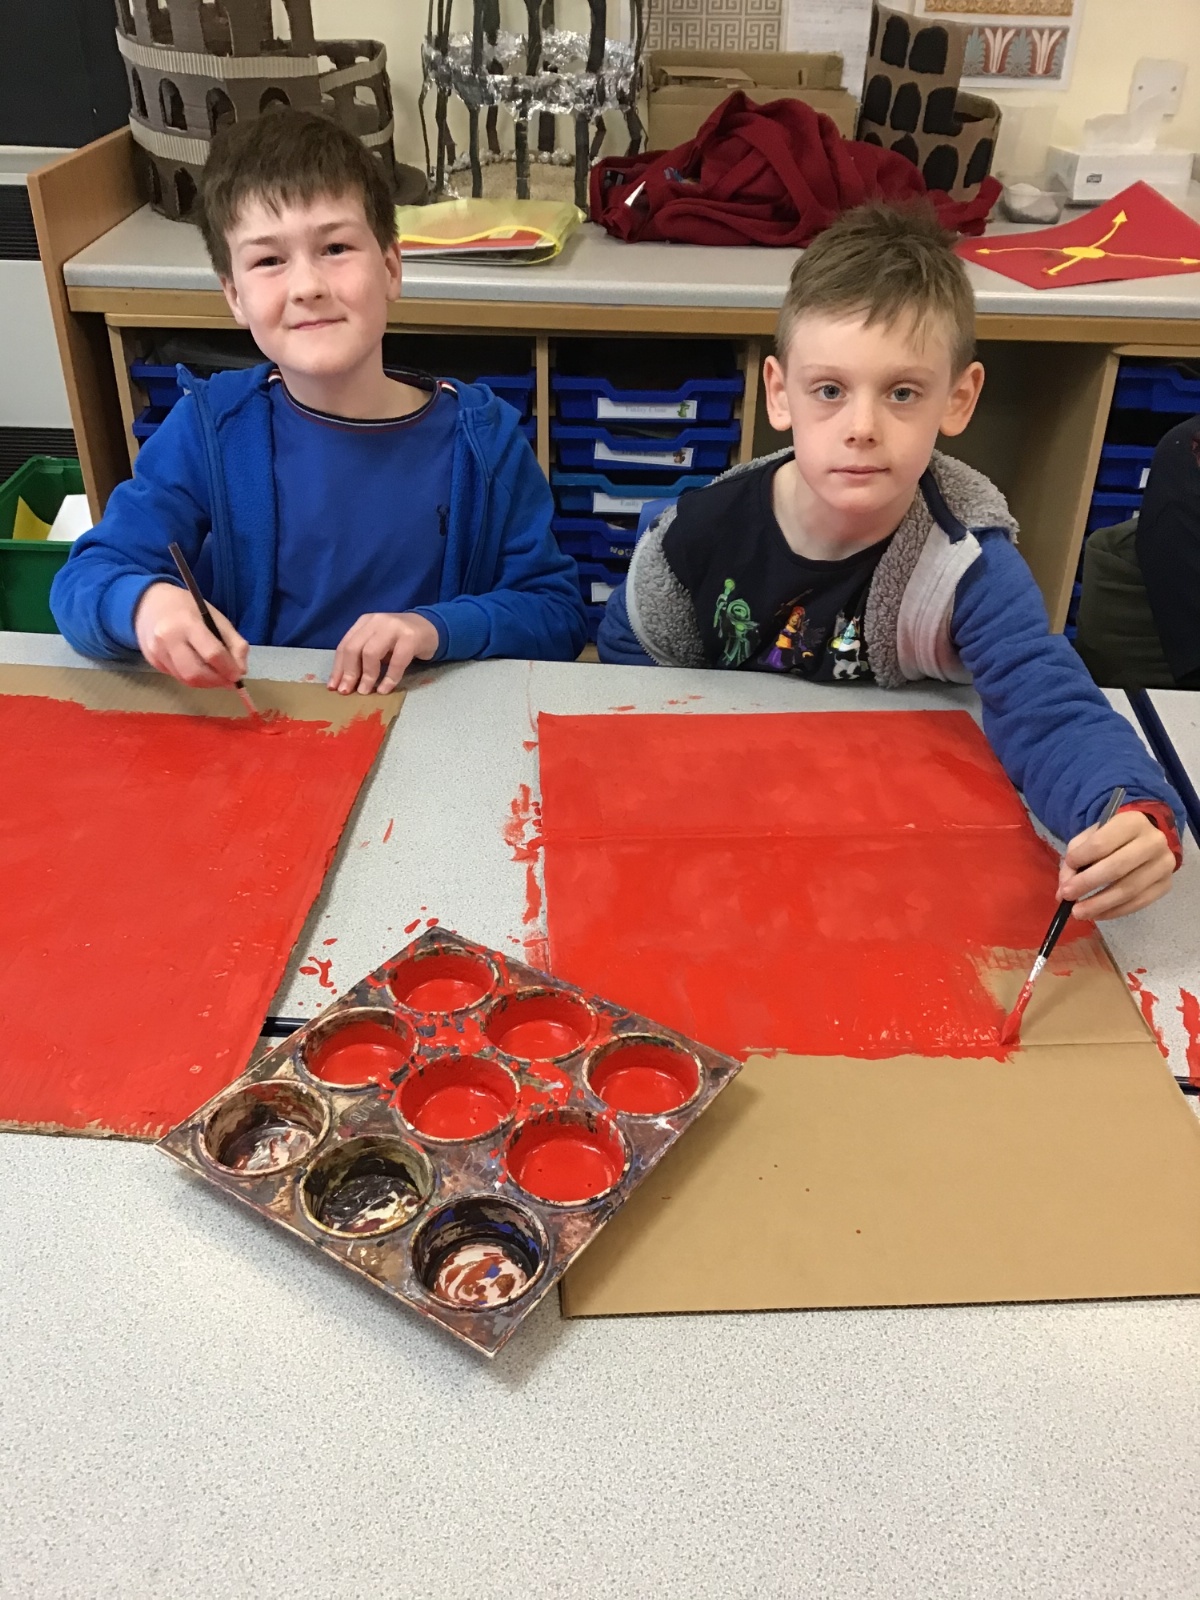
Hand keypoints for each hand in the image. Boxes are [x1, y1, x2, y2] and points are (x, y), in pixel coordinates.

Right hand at [134, 581, 247, 688]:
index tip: (238, 675)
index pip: (212, 653)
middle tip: (228, 680)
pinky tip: (197, 668)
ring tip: (215, 675)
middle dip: (216, 681)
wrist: (151, 603)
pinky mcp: (152, 661)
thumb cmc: (188, 609)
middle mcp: (169, 638)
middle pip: (196, 673)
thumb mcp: (216, 618)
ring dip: (205, 682)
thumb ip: (235, 643)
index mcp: (188, 623)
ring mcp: (157, 651)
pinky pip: (177, 677)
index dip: (228, 669)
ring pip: (186, 679)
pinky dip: (192, 677)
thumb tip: (241, 671)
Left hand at [329, 612, 439, 694]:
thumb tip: (345, 682)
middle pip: (354, 648)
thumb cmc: (400, 641)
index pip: (345, 645)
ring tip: (366, 692)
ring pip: (371, 653)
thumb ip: (362, 657)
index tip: (334, 687)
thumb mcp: (378, 643)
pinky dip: (389, 678)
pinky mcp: (410, 638)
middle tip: (347, 691)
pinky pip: (396, 661)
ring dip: (367, 676)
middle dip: (349, 673)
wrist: (430, 628)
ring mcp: (394, 627)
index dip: (338, 668)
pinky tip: (385, 689)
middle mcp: (377, 622)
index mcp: (365, 622)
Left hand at [1058, 809, 1175, 920]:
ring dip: (1099, 905)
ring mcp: (1163, 865)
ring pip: (1129, 890)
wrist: (1147, 839)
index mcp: (1132, 822)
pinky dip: (1114, 912)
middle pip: (1117, 868)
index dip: (1081, 859)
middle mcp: (1153, 842)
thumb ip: (1075, 857)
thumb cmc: (1113, 837)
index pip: (1102, 843)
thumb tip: (1064, 891)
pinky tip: (1097, 914)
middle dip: (1087, 884)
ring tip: (1078, 913)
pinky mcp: (1166, 885)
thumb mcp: (1091, 837)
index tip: (1067, 868)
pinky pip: (1139, 903)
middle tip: (1066, 896)